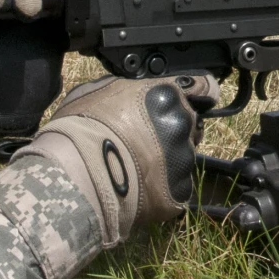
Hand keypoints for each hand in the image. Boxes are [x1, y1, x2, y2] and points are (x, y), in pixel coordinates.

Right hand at [29, 72, 222, 240]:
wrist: (76, 174)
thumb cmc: (79, 129)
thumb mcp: (98, 89)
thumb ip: (128, 87)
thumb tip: (131, 88)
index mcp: (165, 93)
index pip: (202, 87)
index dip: (196, 96)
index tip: (194, 103)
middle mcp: (181, 122)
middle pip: (189, 125)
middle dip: (172, 132)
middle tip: (143, 144)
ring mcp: (182, 158)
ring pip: (183, 158)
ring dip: (167, 162)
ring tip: (134, 169)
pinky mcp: (178, 192)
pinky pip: (176, 188)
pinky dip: (162, 190)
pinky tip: (137, 189)